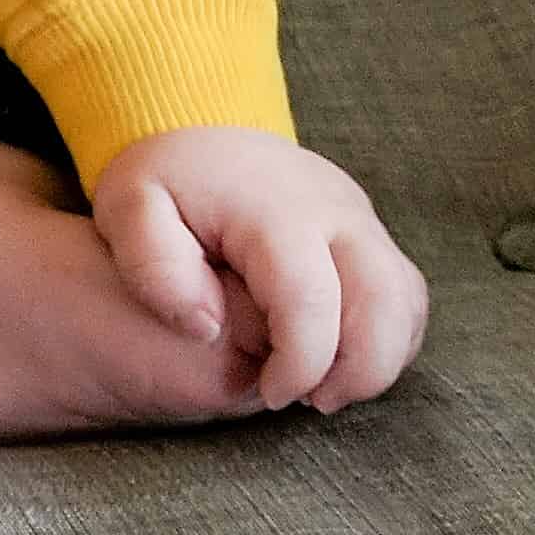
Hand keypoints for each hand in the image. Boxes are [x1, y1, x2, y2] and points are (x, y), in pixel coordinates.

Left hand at [88, 125, 429, 414]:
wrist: (199, 133)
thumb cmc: (164, 183)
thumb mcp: (129, 207)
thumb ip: (153, 265)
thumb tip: (205, 326)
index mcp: (273, 208)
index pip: (311, 299)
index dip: (300, 364)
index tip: (270, 393)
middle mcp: (333, 208)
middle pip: (385, 301)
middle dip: (359, 371)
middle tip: (309, 400)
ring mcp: (359, 217)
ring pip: (405, 301)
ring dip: (378, 359)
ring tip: (323, 387)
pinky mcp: (369, 232)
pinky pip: (406, 296)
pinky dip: (387, 340)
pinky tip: (338, 361)